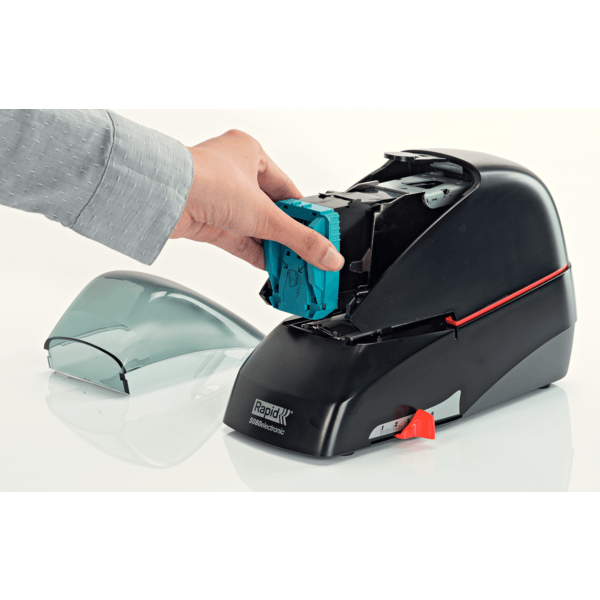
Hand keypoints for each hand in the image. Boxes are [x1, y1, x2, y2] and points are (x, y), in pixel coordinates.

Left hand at [170, 129, 344, 270]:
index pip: (288, 189)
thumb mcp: (264, 213)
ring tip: (293, 265)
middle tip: (307, 254)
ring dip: (272, 247)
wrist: (162, 196)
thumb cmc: (202, 180)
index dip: (305, 215)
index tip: (319, 235)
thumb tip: (327, 254)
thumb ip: (299, 239)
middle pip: (271, 211)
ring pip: (254, 227)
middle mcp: (233, 174)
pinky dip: (255, 254)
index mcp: (250, 153)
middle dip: (288, 236)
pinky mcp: (206, 220)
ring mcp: (218, 198)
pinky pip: (238, 240)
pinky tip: (272, 267)